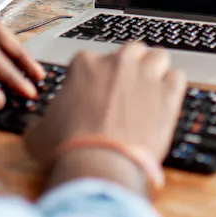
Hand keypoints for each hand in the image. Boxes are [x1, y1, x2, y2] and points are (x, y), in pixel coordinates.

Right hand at [24, 43, 185, 173]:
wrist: (98, 165)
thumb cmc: (67, 148)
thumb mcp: (39, 132)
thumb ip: (41, 120)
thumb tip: (38, 125)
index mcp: (84, 65)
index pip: (94, 60)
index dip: (96, 78)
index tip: (98, 95)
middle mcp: (117, 62)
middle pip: (130, 51)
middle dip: (130, 67)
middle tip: (127, 90)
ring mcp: (145, 75)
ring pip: (158, 56)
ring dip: (155, 70)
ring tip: (151, 92)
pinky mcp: (168, 94)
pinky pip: (178, 77)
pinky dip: (173, 88)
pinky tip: (166, 103)